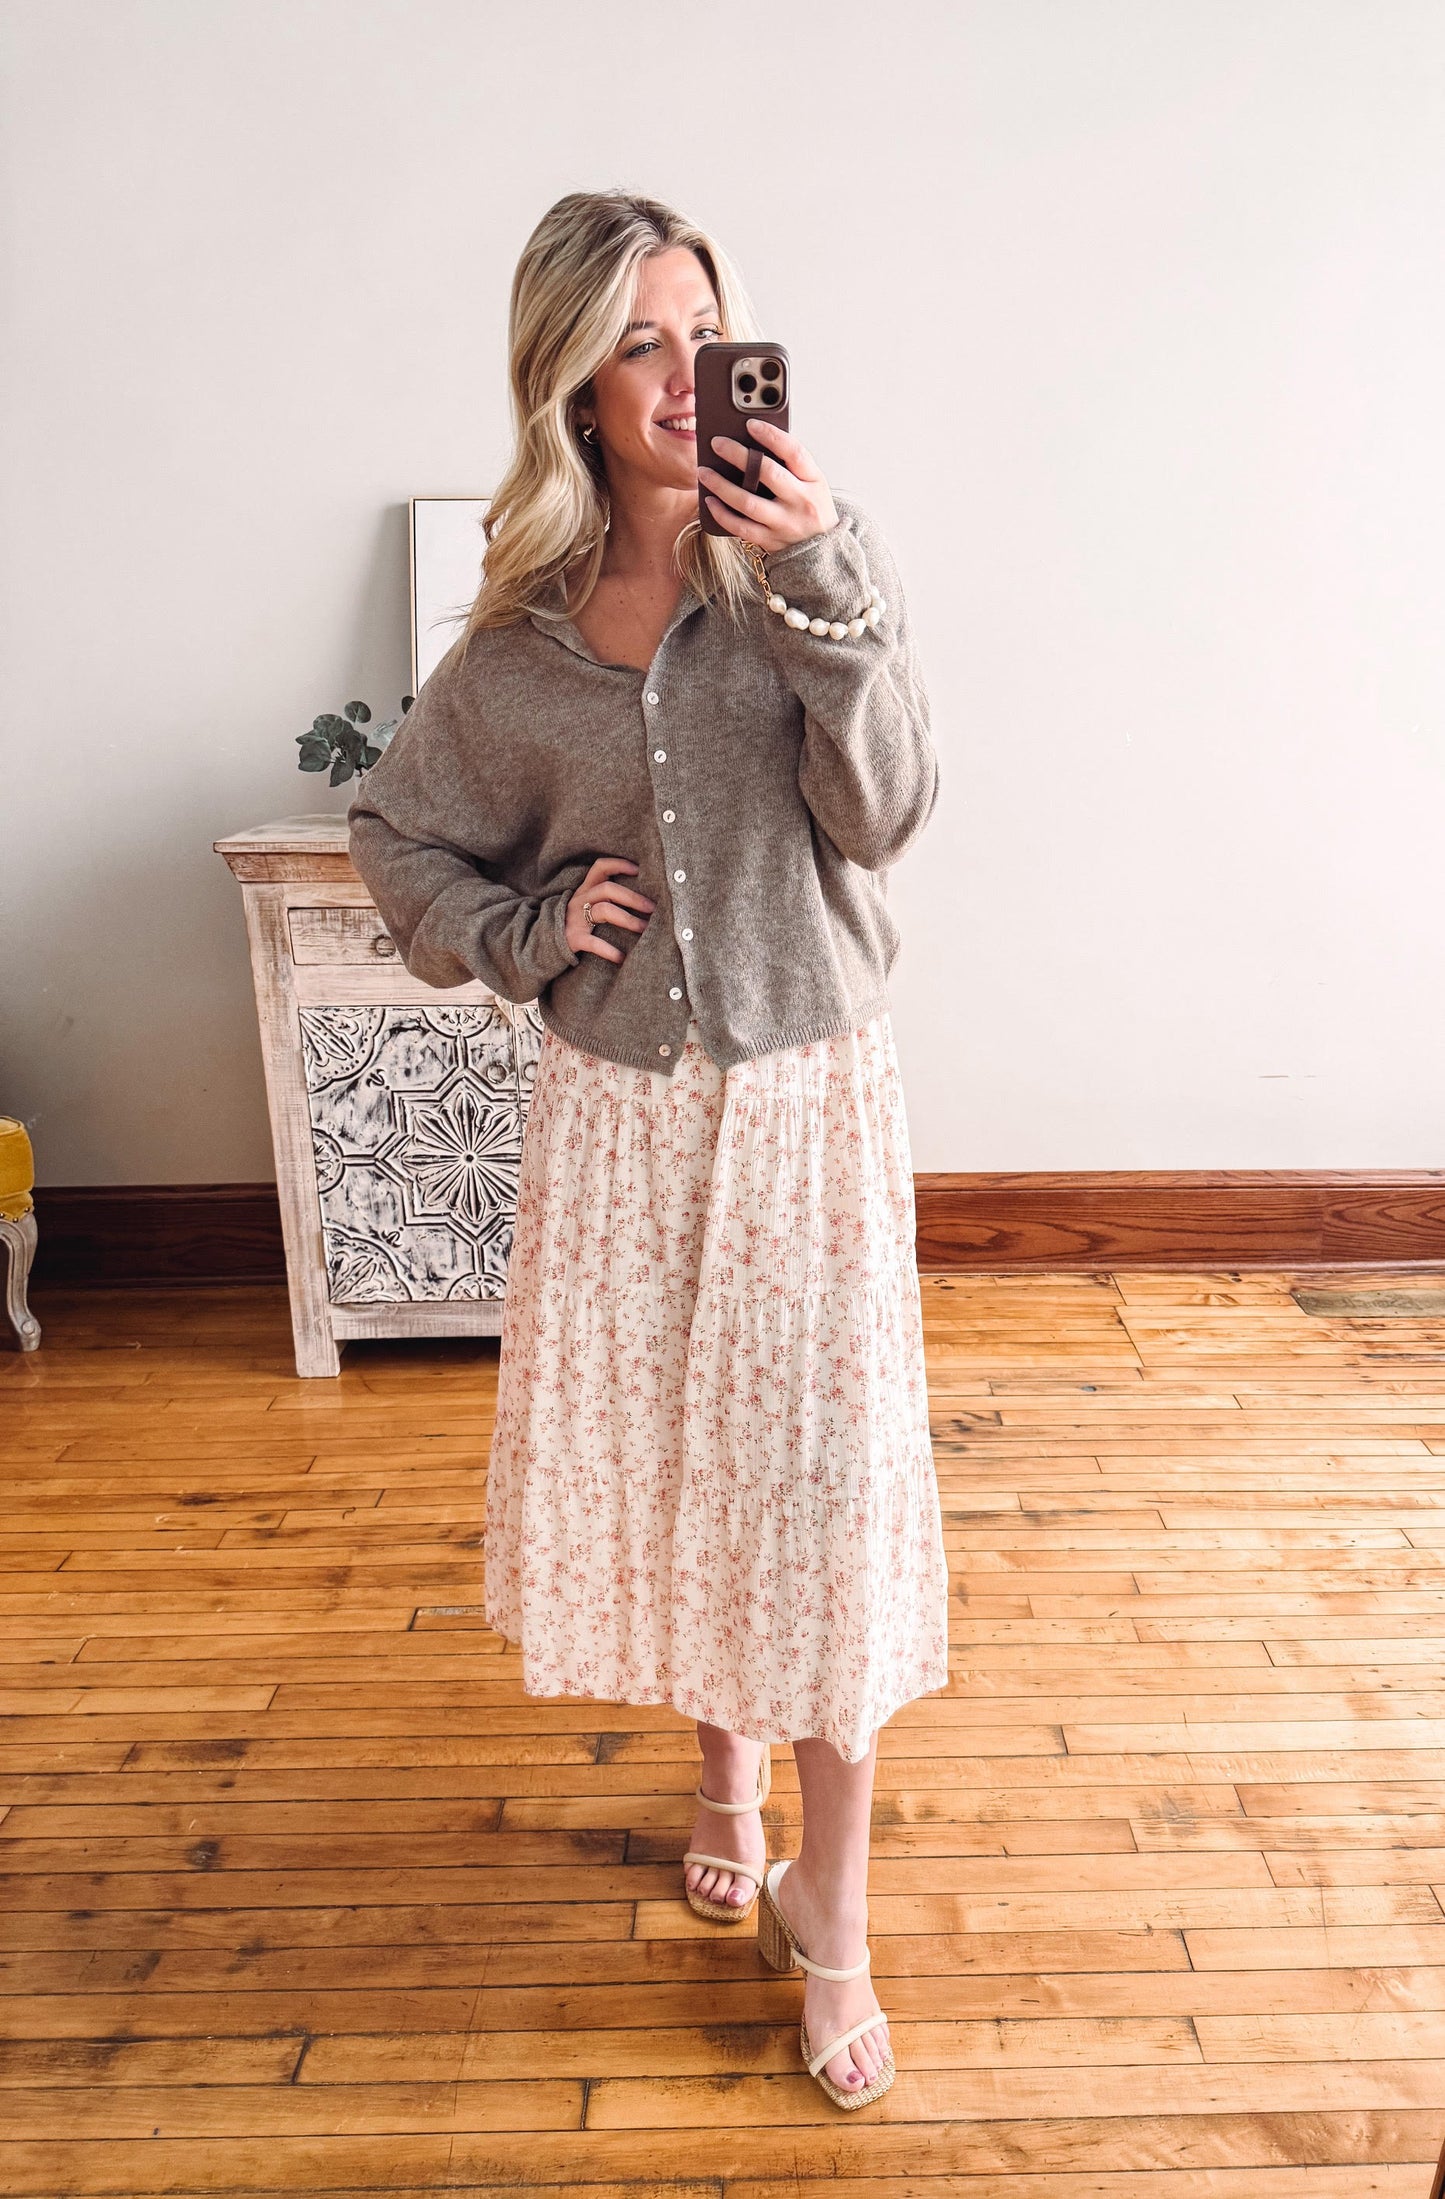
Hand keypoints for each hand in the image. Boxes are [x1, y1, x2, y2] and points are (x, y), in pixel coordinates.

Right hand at [566, 855, 654, 964]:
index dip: (619, 864)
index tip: (640, 870)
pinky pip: (593, 943)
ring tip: (645, 929)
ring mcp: (575, 918)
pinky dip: (609, 950)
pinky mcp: (573, 938)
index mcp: (585, 890)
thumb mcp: (584, 906)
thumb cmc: (572, 924)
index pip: (600, 867)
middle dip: (634, 897)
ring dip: (628, 919)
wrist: (542, 944)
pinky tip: (622, 958)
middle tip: (653, 908)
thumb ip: (604, 899)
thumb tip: (641, 899)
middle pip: (608, 889)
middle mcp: (580, 900)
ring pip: (604, 910)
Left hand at [696, 418, 838, 552]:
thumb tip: (754, 442)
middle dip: (739, 455)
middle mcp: (801, 502)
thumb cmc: (812, 508)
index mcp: (814, 481)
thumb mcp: (813, 483)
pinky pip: (741, 527)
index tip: (750, 424)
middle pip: (767, 473)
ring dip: (722, 485)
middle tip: (717, 443)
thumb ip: (792, 465)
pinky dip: (722, 513)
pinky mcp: (770, 541)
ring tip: (704, 472)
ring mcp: (785, 523)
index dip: (772, 436)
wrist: (823, 551)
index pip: (794, 452)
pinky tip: (709, 501)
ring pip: (748, 502)